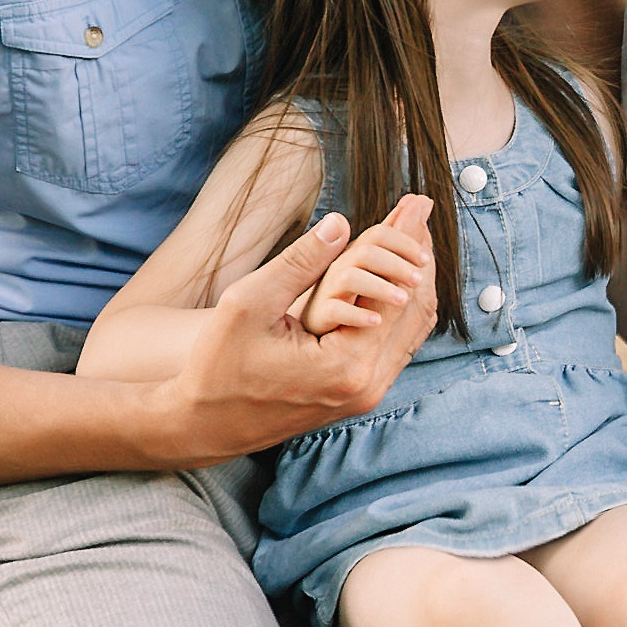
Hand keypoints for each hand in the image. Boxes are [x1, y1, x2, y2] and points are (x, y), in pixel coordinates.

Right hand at [158, 195, 439, 464]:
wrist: (204, 423)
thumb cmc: (218, 364)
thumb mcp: (250, 304)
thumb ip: (300, 263)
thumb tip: (341, 222)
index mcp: (347, 367)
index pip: (400, 295)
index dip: (410, 245)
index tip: (417, 203)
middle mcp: (367, 387)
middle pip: (415, 312)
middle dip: (419, 256)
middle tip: (422, 208)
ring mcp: (366, 396)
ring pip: (411, 330)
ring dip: (415, 280)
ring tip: (415, 232)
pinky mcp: (359, 396)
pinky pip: (396, 344)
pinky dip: (401, 306)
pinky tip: (398, 273)